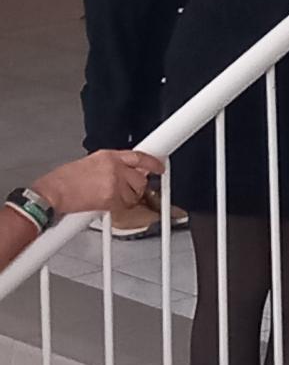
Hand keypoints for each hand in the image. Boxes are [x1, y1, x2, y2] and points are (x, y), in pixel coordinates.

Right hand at [35, 148, 161, 221]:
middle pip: (141, 177)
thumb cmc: (63, 180)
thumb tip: (122, 173)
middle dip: (138, 185)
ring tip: (114, 200)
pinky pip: (125, 206)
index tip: (159, 165)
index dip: (153, 162)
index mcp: (108, 156)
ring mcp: (114, 183)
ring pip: (135, 193)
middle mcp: (114, 167)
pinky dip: (119, 208)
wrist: (52, 193)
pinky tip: (109, 206)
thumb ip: (109, 166)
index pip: (139, 156)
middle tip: (129, 190)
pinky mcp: (110, 199)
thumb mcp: (89, 163)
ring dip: (129, 199)